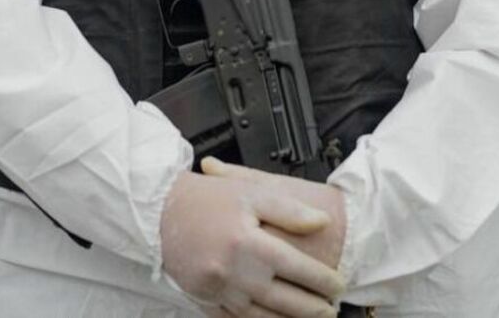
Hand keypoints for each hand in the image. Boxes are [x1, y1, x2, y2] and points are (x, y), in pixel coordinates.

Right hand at [160, 165, 345, 317]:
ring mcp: (216, 290)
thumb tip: (322, 223)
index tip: (339, 284)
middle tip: (332, 310)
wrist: (158, 212)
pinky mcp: (202, 298)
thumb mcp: (252, 193)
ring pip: (259, 316)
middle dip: (311, 308)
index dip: (322, 279)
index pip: (296, 269)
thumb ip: (290, 210)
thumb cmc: (206, 199)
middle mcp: (232, 272)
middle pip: (282, 299)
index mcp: (248, 245)